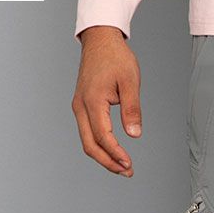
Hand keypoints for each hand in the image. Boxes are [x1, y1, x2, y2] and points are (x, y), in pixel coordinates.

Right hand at [72, 26, 141, 176]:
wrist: (100, 40)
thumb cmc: (115, 58)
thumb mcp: (130, 81)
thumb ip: (132, 109)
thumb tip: (134, 134)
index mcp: (92, 101)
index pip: (103, 137)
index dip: (116, 154)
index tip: (129, 165)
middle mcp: (81, 107)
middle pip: (90, 145)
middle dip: (108, 162)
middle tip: (127, 171)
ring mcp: (79, 107)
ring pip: (87, 141)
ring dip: (104, 157)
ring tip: (123, 166)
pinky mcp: (82, 106)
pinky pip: (88, 133)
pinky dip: (100, 146)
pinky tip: (114, 152)